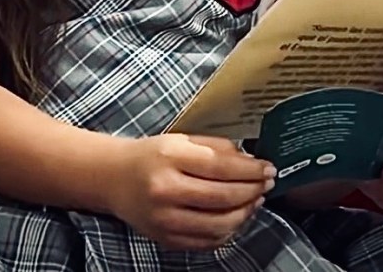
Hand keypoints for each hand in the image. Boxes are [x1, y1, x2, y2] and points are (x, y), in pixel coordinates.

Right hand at [110, 134, 274, 250]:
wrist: (114, 179)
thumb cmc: (151, 155)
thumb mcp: (180, 140)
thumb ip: (215, 148)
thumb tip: (249, 161)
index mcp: (170, 158)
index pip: (220, 167)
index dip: (250, 170)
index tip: (268, 168)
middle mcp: (166, 190)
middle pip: (223, 197)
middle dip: (252, 190)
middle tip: (268, 183)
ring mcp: (165, 220)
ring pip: (219, 224)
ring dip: (245, 213)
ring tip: (255, 200)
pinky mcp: (166, 239)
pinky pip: (207, 242)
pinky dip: (228, 231)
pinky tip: (237, 217)